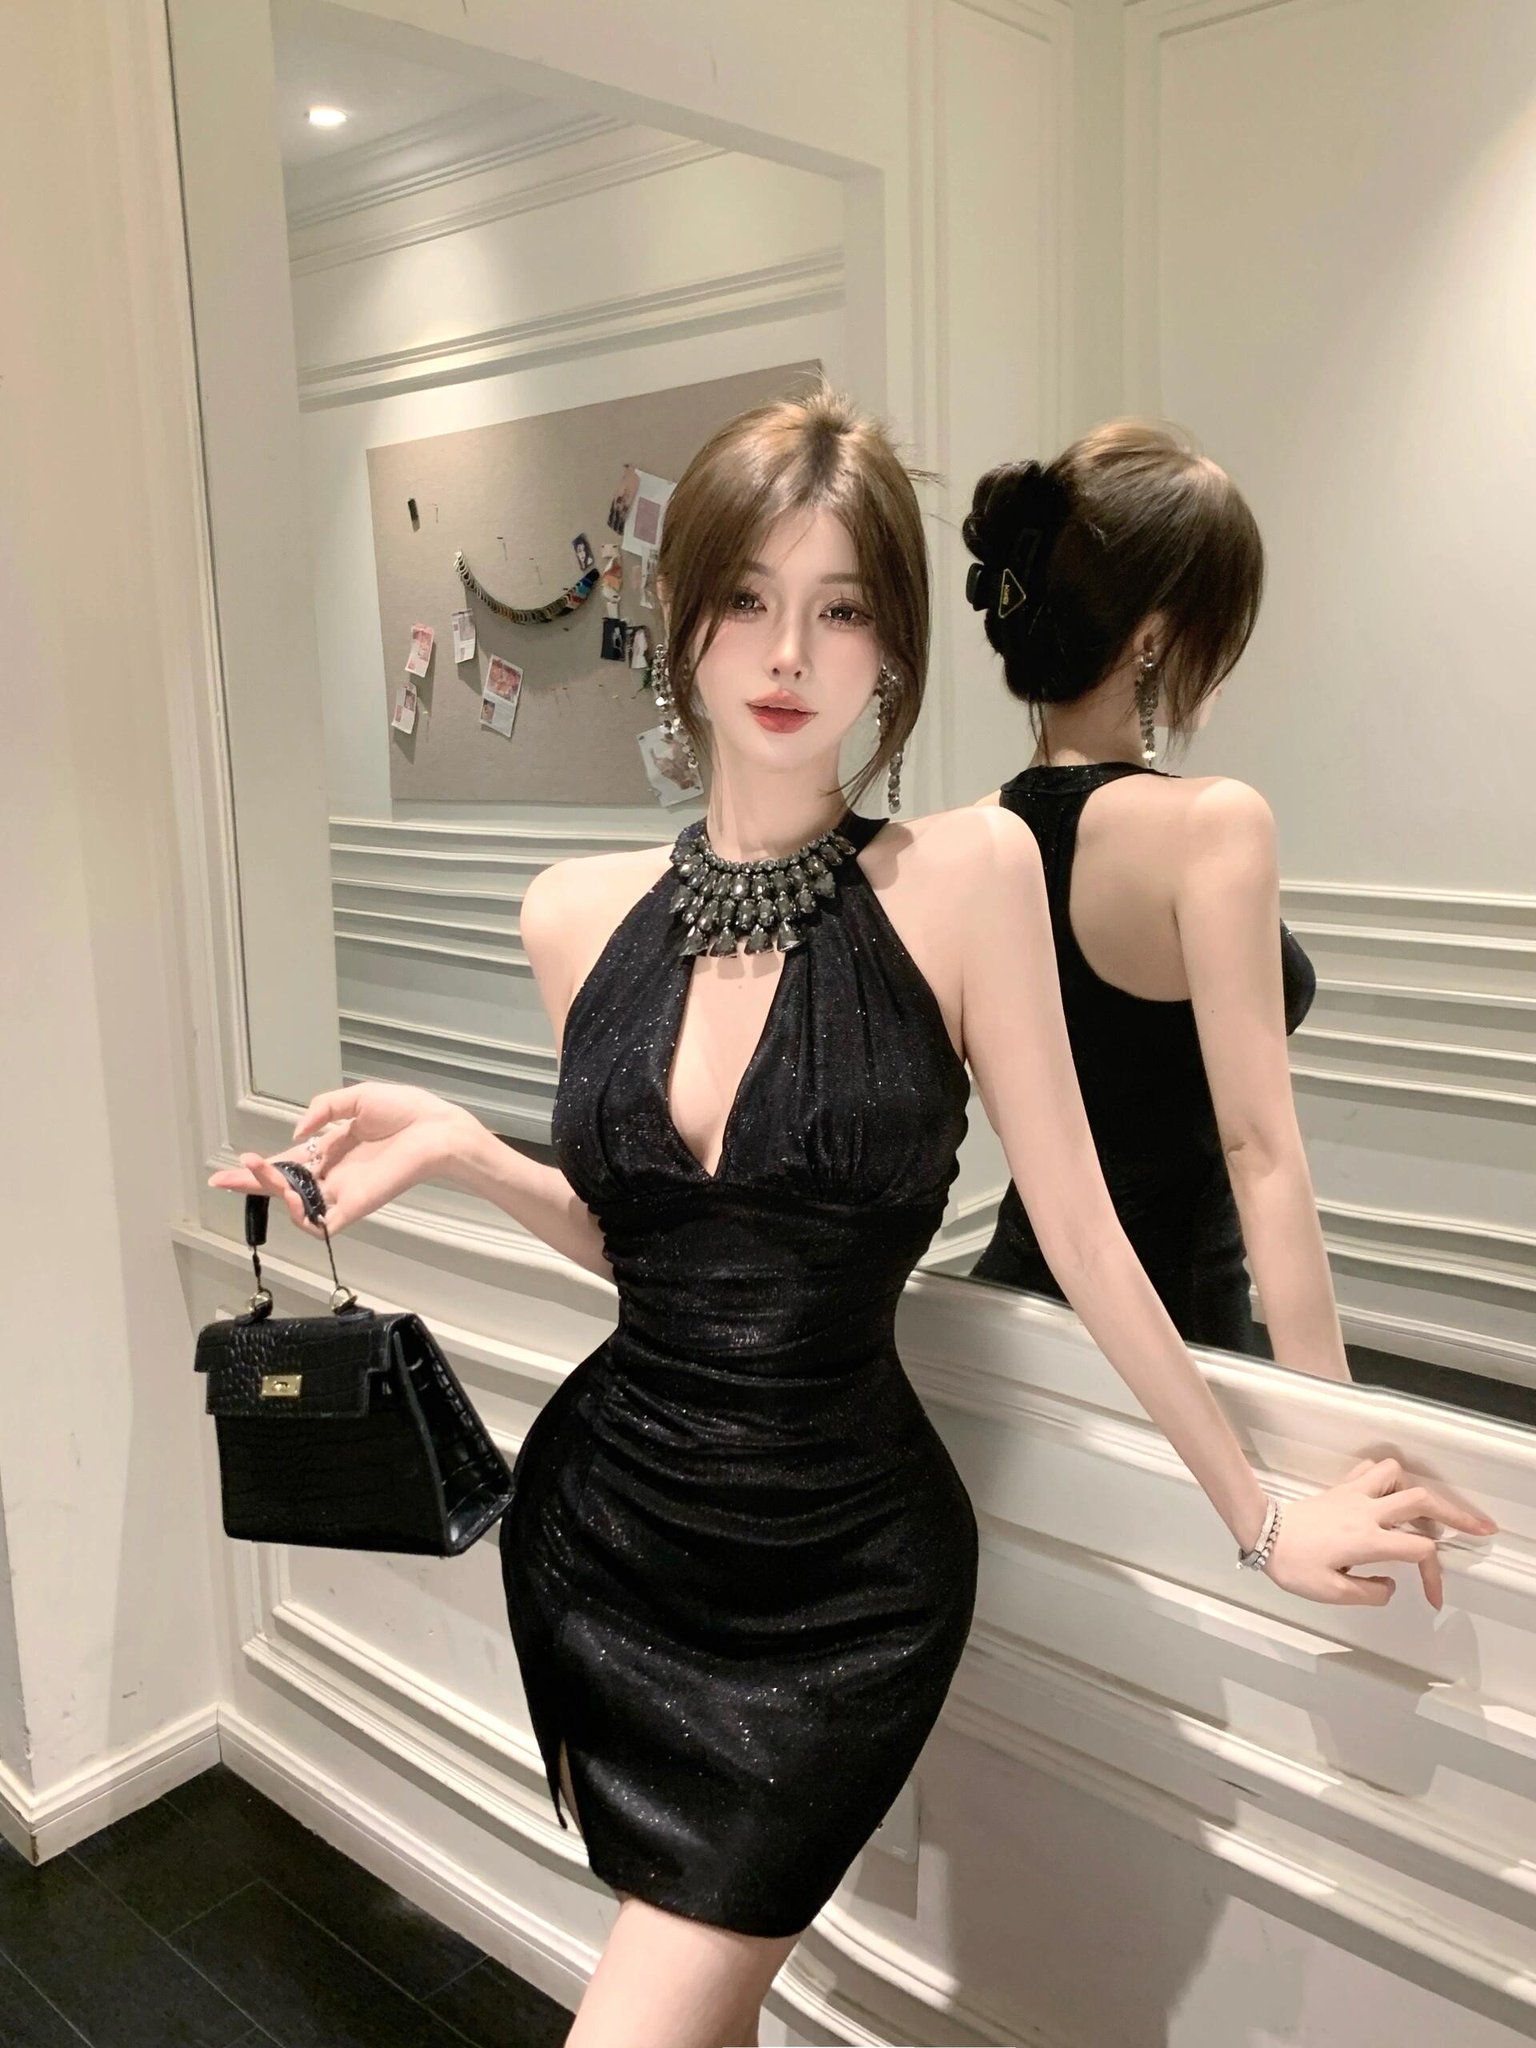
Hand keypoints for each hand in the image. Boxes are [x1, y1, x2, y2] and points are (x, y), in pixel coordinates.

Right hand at [206, 1082, 480, 1239]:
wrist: (437, 1129)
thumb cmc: (407, 1112)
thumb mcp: (356, 1098)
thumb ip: (322, 1110)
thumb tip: (297, 1134)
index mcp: (332, 1150)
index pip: (288, 1163)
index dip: (260, 1168)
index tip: (230, 1169)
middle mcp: (333, 1174)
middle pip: (283, 1186)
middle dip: (251, 1184)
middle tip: (223, 1179)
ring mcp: (342, 1192)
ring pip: (296, 1204)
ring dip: (271, 1190)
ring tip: (260, 1170)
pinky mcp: (355, 1206)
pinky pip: (321, 1223)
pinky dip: (300, 1216)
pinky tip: (288, 1196)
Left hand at [1263, 1457, 1496, 1609]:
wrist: (1261, 1533)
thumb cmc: (1291, 1564)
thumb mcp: (1331, 1593)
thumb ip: (1370, 1593)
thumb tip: (1390, 1584)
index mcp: (1367, 1540)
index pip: (1419, 1549)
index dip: (1434, 1575)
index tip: (1431, 1596)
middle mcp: (1366, 1511)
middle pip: (1422, 1501)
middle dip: (1457, 1514)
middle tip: (1480, 1528)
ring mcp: (1353, 1494)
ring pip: (1396, 1474)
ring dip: (1417, 1490)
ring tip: (1426, 1513)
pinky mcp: (1340, 1488)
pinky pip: (1370, 1470)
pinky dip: (1387, 1478)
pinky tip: (1389, 1494)